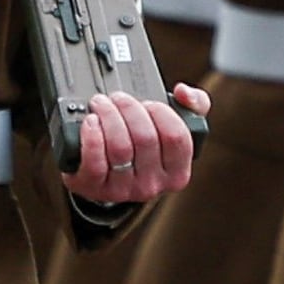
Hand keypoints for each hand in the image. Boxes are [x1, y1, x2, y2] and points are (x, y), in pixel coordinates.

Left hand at [65, 85, 203, 205]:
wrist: (105, 174)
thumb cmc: (142, 147)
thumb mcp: (174, 127)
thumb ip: (193, 104)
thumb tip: (183, 93)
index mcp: (177, 172)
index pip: (177, 137)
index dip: (161, 112)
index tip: (148, 102)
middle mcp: (153, 185)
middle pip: (145, 138)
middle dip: (130, 108)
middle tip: (118, 97)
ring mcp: (123, 190)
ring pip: (120, 147)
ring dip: (108, 116)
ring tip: (101, 104)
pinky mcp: (94, 188)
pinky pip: (95, 161)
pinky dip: (92, 136)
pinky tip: (90, 122)